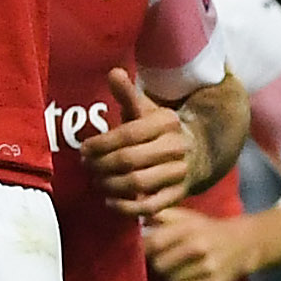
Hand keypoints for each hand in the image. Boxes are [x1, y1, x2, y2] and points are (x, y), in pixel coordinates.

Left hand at [82, 70, 201, 220]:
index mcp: (166, 122)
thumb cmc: (159, 130)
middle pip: (129, 160)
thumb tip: (113, 72)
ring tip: (96, 182)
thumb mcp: (145, 109)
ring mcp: (179, 172)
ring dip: (110, 185)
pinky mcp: (179, 194)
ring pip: (138, 184)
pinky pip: (150, 206)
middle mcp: (176, 147)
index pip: (128, 134)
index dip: (101, 144)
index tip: (83, 150)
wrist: (197, 150)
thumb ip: (127, 93)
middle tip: (87, 167)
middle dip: (101, 165)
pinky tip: (110, 202)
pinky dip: (127, 207)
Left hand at [142, 204, 254, 280]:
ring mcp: (208, 267)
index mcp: (189, 227)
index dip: (143, 250)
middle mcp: (199, 246)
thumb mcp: (186, 217)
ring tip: (175, 271)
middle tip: (161, 263)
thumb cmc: (207, 229)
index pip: (154, 243)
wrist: (245, 243)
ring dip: (168, 279)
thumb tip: (135, 213)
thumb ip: (161, 215)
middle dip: (156, 266)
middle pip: (160, 265)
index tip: (142, 252)